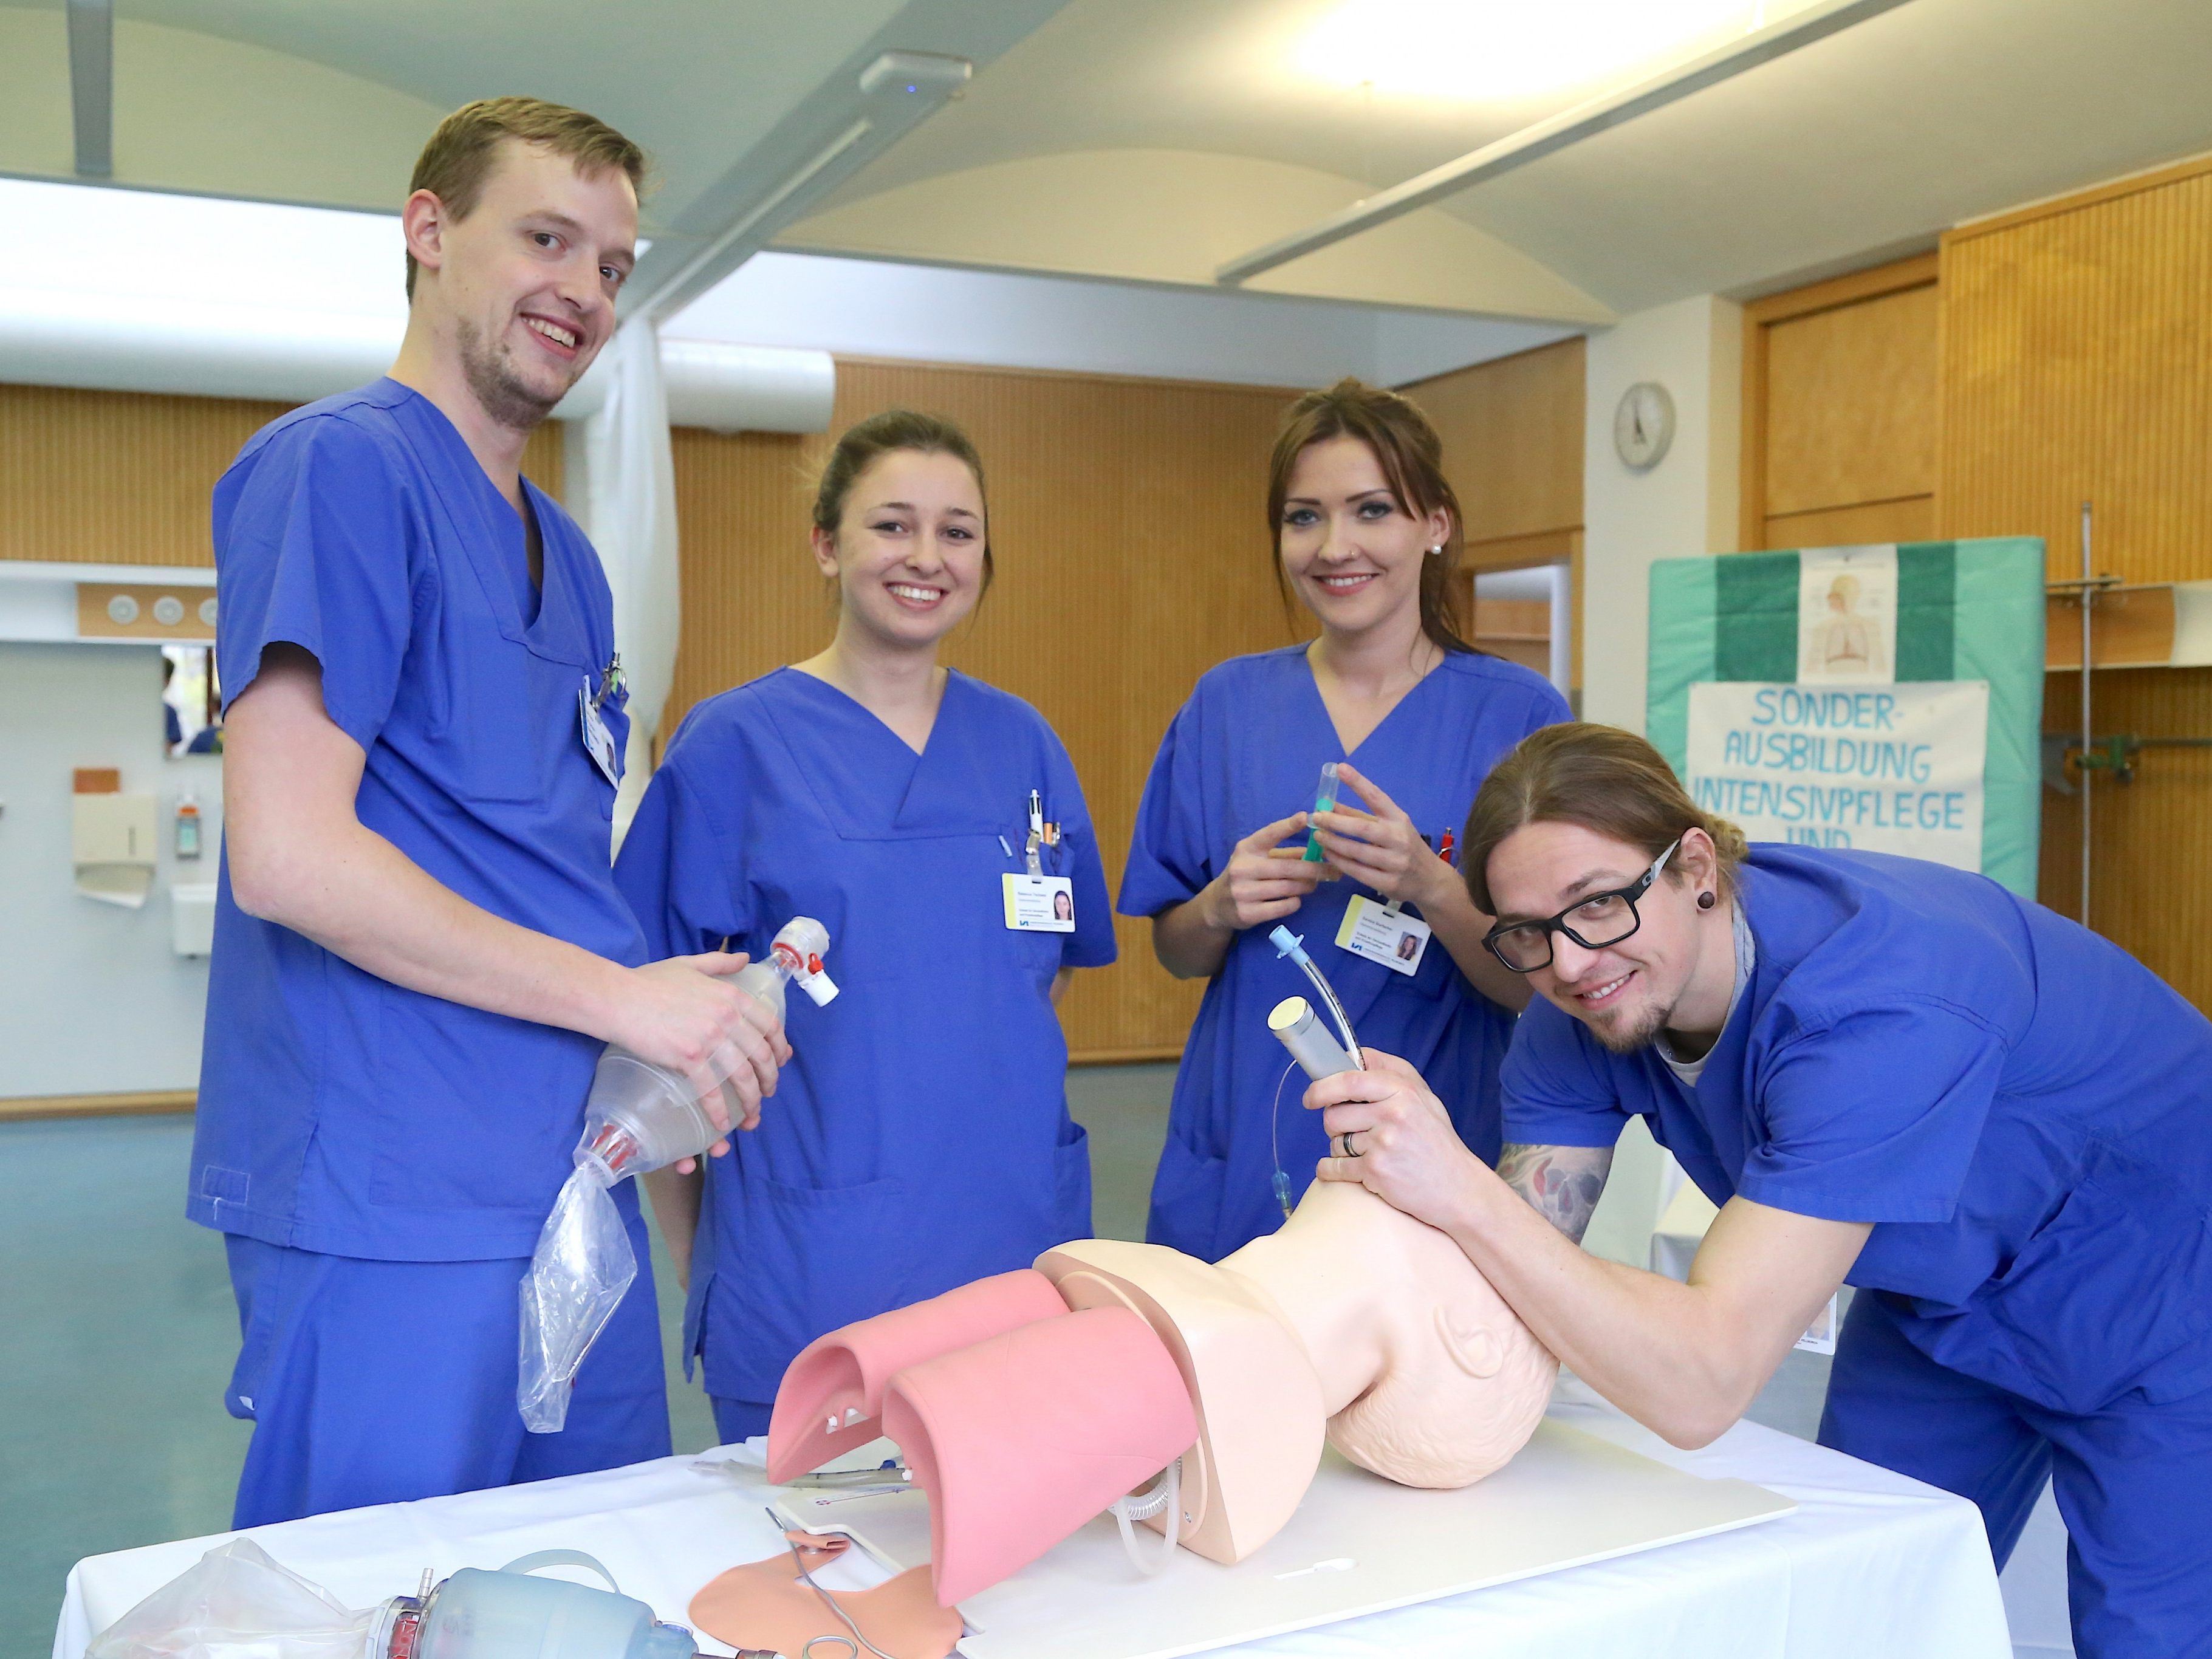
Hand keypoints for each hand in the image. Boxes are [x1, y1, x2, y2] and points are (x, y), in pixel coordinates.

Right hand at [614, 952, 791, 1161]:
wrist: (618, 998)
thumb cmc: (649, 982)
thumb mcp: (690, 964)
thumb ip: (720, 962)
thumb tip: (743, 958)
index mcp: (731, 995)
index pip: (769, 1024)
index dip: (780, 1047)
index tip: (781, 1061)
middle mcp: (727, 1017)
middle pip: (762, 1054)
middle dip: (770, 1079)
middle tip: (768, 1093)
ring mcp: (709, 1038)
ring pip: (743, 1075)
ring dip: (752, 1100)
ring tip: (752, 1116)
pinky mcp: (688, 1057)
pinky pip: (711, 1090)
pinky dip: (719, 1111)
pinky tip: (721, 1124)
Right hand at [1203, 811, 1329, 932]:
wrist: (1218, 904)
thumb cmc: (1246, 875)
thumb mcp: (1258, 858)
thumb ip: (1284, 853)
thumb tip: (1316, 850)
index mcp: (1246, 849)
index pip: (1268, 834)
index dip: (1287, 826)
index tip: (1305, 818)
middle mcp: (1242, 868)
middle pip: (1287, 867)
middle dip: (1314, 869)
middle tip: (1332, 870)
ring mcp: (1243, 892)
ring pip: (1288, 888)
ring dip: (1306, 886)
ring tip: (1313, 884)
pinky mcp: (1248, 913)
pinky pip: (1283, 907)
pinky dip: (1295, 902)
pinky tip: (1294, 899)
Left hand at [1308, 764, 1452, 908]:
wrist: (1430, 880)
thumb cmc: (1404, 847)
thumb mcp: (1389, 826)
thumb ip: (1360, 815)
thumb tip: (1330, 804)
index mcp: (1399, 819)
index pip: (1377, 797)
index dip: (1358, 783)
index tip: (1340, 768)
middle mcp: (1399, 839)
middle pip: (1362, 828)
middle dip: (1336, 821)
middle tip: (1317, 816)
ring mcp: (1395, 862)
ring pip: (1357, 852)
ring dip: (1333, 843)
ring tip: (1318, 836)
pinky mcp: (1388, 883)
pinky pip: (1358, 872)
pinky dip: (1340, 862)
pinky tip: (1328, 855)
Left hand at [1309, 1048, 1483, 1230]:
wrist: (1458, 1187)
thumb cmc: (1436, 1141)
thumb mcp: (1424, 1098)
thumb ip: (1392, 1073)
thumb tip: (1354, 1056)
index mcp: (1403, 1090)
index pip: (1348, 1079)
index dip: (1322, 1087)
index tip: (1311, 1097)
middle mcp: (1393, 1113)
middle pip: (1334, 1113)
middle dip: (1335, 1124)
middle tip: (1352, 1131)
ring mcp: (1383, 1143)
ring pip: (1335, 1141)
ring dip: (1341, 1148)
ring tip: (1365, 1153)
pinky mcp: (1375, 1171)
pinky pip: (1333, 1167)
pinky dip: (1330, 1169)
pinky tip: (1340, 1170)